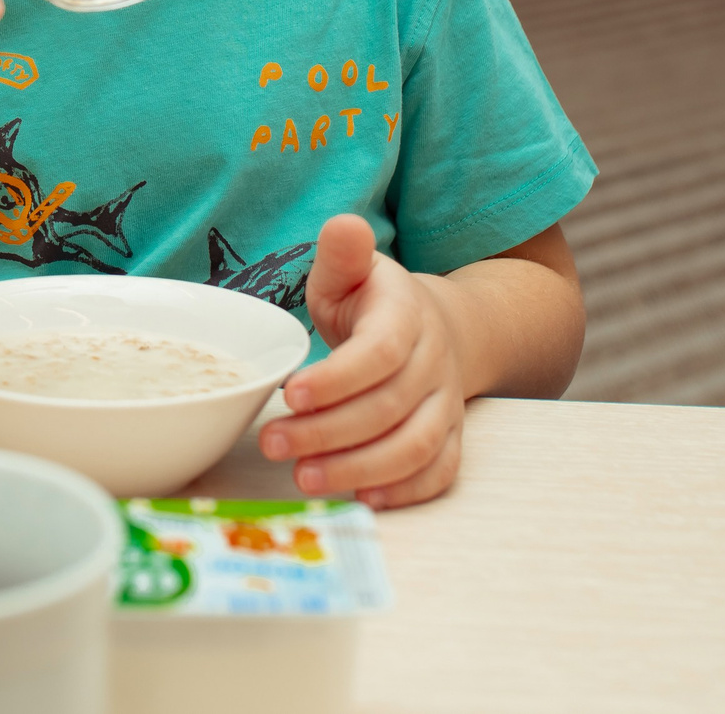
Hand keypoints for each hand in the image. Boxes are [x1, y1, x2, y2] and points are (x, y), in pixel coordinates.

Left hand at [260, 213, 464, 508]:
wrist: (435, 327)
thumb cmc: (373, 302)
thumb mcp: (352, 271)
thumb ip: (343, 254)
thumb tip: (344, 225)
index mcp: (406, 317)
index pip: (381, 352)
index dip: (338, 378)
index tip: (290, 394)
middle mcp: (434, 363)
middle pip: (389, 406)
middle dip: (328, 432)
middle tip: (274, 443)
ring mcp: (446, 404)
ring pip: (416, 446)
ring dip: (360, 468)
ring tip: (305, 478)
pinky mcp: (450, 438)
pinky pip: (440, 471)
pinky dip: (406, 491)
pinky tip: (361, 498)